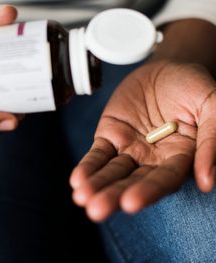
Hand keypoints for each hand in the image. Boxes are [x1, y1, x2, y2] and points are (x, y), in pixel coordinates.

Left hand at [70, 61, 215, 220]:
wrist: (164, 70)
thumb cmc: (190, 87)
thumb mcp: (211, 105)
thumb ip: (211, 140)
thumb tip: (206, 181)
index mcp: (180, 156)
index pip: (164, 179)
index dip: (148, 191)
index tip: (131, 202)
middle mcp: (152, 159)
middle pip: (133, 181)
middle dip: (114, 195)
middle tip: (97, 209)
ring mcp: (129, 148)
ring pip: (112, 171)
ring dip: (97, 185)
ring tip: (81, 198)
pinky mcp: (110, 136)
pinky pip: (98, 153)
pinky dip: (88, 166)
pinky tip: (77, 179)